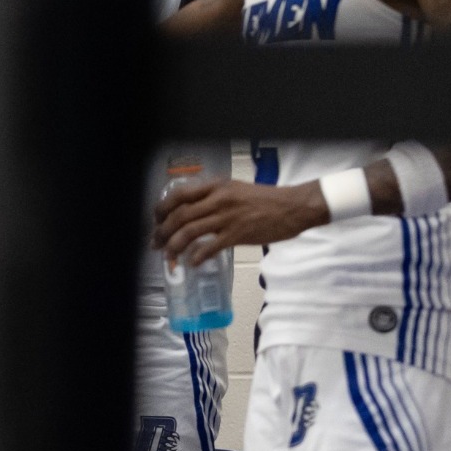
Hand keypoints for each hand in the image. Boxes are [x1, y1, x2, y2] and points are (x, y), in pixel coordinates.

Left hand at [153, 178, 328, 262]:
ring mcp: (227, 217)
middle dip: (162, 232)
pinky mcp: (238, 234)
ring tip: (169, 257)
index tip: (156, 221)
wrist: (293, 207)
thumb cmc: (266, 199)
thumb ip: (214, 197)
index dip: (162, 209)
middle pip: (179, 215)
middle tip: (156, 244)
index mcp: (215, 186)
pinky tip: (192, 263)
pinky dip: (197, 256)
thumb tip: (193, 212)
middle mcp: (217, 200)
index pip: (178, 195)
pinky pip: (210, 247)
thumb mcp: (235, 189)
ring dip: (174, 246)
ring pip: (190, 232)